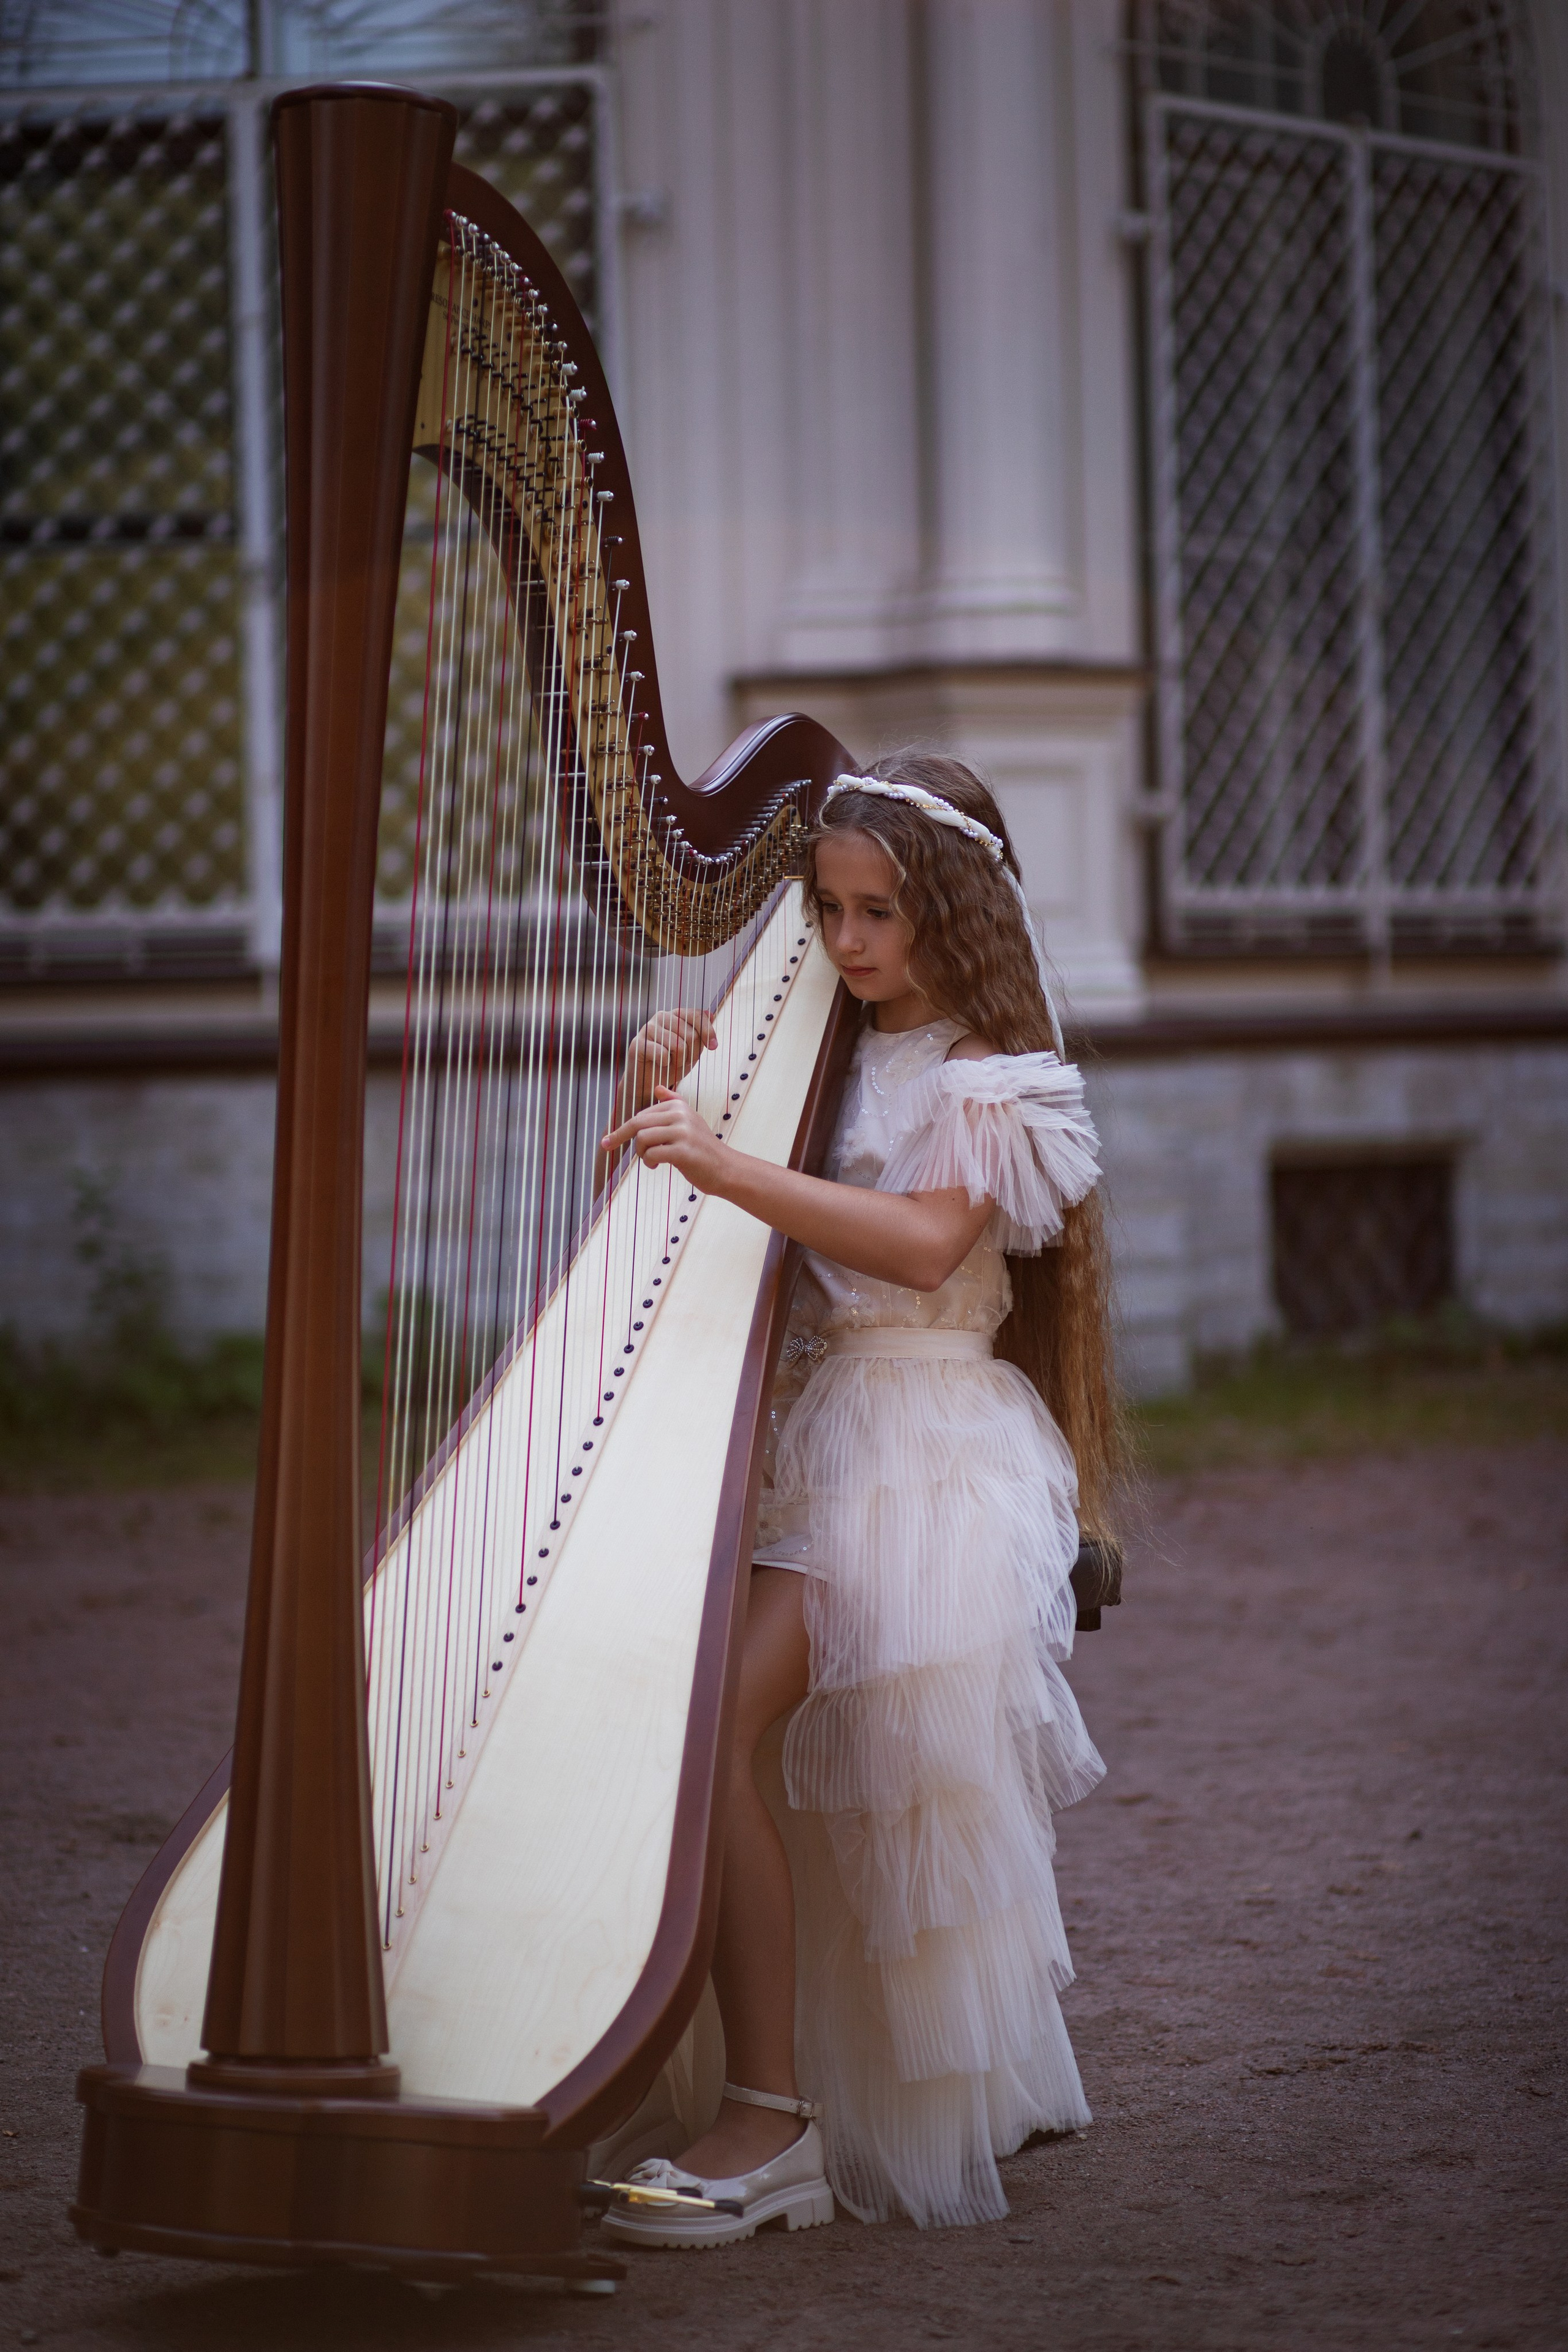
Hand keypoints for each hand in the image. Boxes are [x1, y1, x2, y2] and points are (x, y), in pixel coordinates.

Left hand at [600, 1085, 728, 1191]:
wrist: (725, 1168)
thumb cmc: (703, 1148)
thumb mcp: (690, 1120)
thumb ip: (674, 1103)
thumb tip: (657, 1088)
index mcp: (679, 1106)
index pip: (641, 1115)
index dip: (623, 1129)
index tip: (609, 1141)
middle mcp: (681, 1115)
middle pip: (638, 1123)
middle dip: (621, 1137)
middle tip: (611, 1148)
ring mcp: (683, 1132)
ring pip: (642, 1139)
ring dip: (641, 1153)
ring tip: (651, 1160)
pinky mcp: (683, 1151)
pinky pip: (652, 1154)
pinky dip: (650, 1162)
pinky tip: (657, 1165)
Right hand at [612, 1006, 716, 1123]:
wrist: (649, 1081)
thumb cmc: (671, 1064)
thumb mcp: (692, 1050)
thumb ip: (700, 1033)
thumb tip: (711, 1014)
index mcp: (675, 1015)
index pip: (696, 1015)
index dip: (708, 1031)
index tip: (713, 1047)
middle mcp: (661, 1017)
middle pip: (690, 1034)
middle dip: (692, 1053)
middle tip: (683, 1060)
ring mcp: (648, 1028)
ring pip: (678, 1045)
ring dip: (679, 1060)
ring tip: (672, 1063)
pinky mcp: (638, 1043)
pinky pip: (662, 1054)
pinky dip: (665, 1063)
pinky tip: (660, 1064)